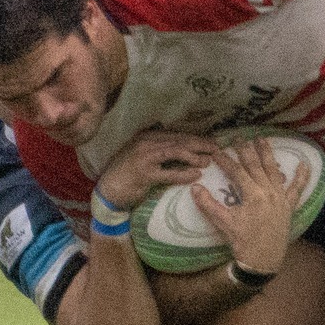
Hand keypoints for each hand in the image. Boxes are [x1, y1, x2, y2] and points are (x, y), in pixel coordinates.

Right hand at [93, 129, 218, 212]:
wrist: (108, 190)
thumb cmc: (128, 175)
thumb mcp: (143, 156)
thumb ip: (160, 151)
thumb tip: (186, 150)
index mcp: (147, 136)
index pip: (176, 135)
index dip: (195, 138)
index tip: (210, 143)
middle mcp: (146, 142)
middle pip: (179, 140)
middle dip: (199, 144)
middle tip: (216, 149)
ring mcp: (144, 157)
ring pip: (175, 152)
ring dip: (194, 156)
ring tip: (207, 161)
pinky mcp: (144, 173)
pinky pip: (169, 172)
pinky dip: (184, 174)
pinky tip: (195, 175)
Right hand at [187, 140, 304, 274]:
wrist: (262, 261)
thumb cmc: (242, 242)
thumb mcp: (223, 223)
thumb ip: (208, 204)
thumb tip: (195, 187)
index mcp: (252, 195)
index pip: (236, 171)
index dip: (225, 160)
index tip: (216, 151)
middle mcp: (268, 192)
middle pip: (255, 166)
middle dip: (246, 150)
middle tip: (238, 137)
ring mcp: (280, 198)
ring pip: (274, 171)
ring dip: (268, 154)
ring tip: (262, 139)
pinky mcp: (288, 207)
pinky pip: (297, 190)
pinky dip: (302, 177)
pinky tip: (305, 165)